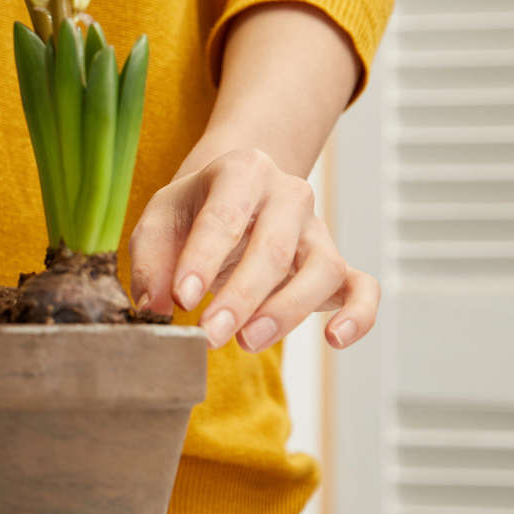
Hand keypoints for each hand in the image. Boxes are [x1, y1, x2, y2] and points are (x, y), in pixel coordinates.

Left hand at [128, 148, 376, 351]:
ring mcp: (317, 230)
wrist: (232, 196)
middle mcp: (289, 195)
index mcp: (242, 172)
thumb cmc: (192, 212)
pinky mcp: (337, 264)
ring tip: (247, 341)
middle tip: (210, 335)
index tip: (181, 300)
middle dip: (241, 297)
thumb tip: (154, 308)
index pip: (224, 217)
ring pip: (321, 269)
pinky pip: (363, 287)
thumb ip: (150, 262)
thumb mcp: (158, 222)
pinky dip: (358, 314)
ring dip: (287, 311)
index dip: (202, 260)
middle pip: (274, 248)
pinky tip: (334, 339)